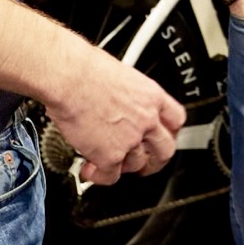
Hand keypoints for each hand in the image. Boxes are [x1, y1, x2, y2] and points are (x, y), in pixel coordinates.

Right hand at [45, 48, 186, 186]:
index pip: (175, 120)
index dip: (170, 131)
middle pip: (165, 149)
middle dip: (156, 160)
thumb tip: (119, 102)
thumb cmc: (85, 68)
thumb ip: (127, 95)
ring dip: (122, 166)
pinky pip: (110, 176)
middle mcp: (146, 119)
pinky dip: (99, 176)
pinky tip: (89, 169)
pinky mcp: (109, 156)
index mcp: (151, 96)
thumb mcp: (120, 74)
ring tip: (105, 160)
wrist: (68, 78)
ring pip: (136, 165)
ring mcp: (130, 140)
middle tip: (146, 162)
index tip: (162, 135)